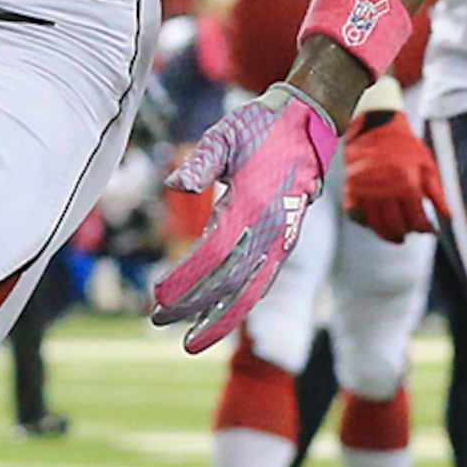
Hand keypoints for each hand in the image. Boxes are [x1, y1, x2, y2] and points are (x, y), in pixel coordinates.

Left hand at [152, 87, 336, 353]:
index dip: (186, 279)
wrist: (309, 125)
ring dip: (220, 319)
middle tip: (157, 320)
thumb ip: (201, 162)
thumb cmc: (259, 127)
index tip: (157, 295)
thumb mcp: (225, 134)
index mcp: (251, 203)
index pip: (214, 255)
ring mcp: (282, 239)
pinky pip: (263, 282)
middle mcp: (270, 228)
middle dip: (193, 306)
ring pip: (251, 292)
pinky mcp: (286, 242)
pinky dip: (241, 304)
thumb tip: (174, 185)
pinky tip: (219, 316)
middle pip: (230, 282)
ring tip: (190, 341)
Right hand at [340, 109, 440, 240]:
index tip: (430, 230)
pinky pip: (357, 214)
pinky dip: (367, 222)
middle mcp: (386, 187)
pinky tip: (377, 223)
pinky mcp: (352, 187)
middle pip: (396, 224)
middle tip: (411, 233)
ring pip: (376, 223)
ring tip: (396, 235)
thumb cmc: (405, 144)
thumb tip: (448, 216)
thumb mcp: (428, 165)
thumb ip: (438, 194)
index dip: (425, 228)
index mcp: (407, 181)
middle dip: (406, 232)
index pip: (417, 218)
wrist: (378, 125)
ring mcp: (367, 188)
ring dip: (386, 233)